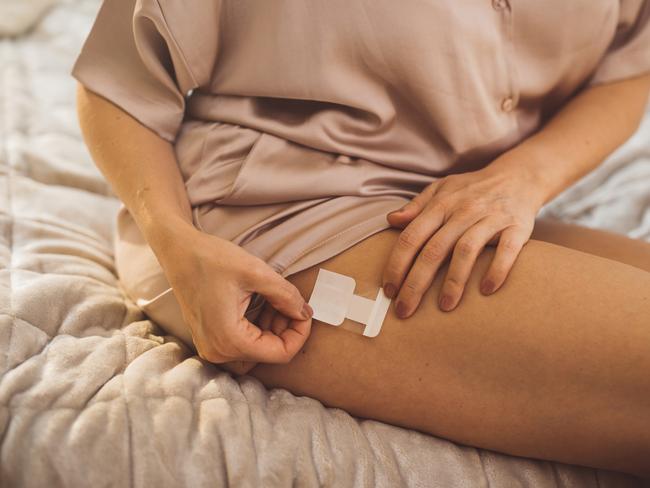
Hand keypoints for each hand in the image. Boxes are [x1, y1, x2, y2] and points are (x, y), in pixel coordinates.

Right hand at [156, 225, 312, 369]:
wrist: (178, 250)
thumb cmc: (212, 258)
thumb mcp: (257, 273)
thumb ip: (287, 297)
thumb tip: (306, 313)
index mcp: (229, 340)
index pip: (280, 354)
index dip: (299, 334)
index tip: (304, 311)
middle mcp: (217, 352)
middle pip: (268, 354)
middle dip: (286, 329)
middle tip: (290, 302)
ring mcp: (210, 347)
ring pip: (257, 351)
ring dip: (273, 329)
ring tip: (276, 300)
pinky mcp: (209, 338)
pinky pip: (242, 344)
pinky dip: (258, 328)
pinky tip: (263, 304)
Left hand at [382, 162, 545, 316]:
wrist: (519, 177)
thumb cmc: (472, 189)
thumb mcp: (442, 190)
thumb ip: (417, 206)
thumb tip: (391, 220)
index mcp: (440, 205)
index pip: (412, 237)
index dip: (396, 265)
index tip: (388, 290)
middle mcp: (463, 211)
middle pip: (434, 250)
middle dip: (416, 283)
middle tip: (405, 310)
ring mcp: (490, 218)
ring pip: (466, 251)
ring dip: (453, 281)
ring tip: (444, 307)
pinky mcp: (517, 227)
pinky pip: (507, 250)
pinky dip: (496, 270)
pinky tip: (485, 291)